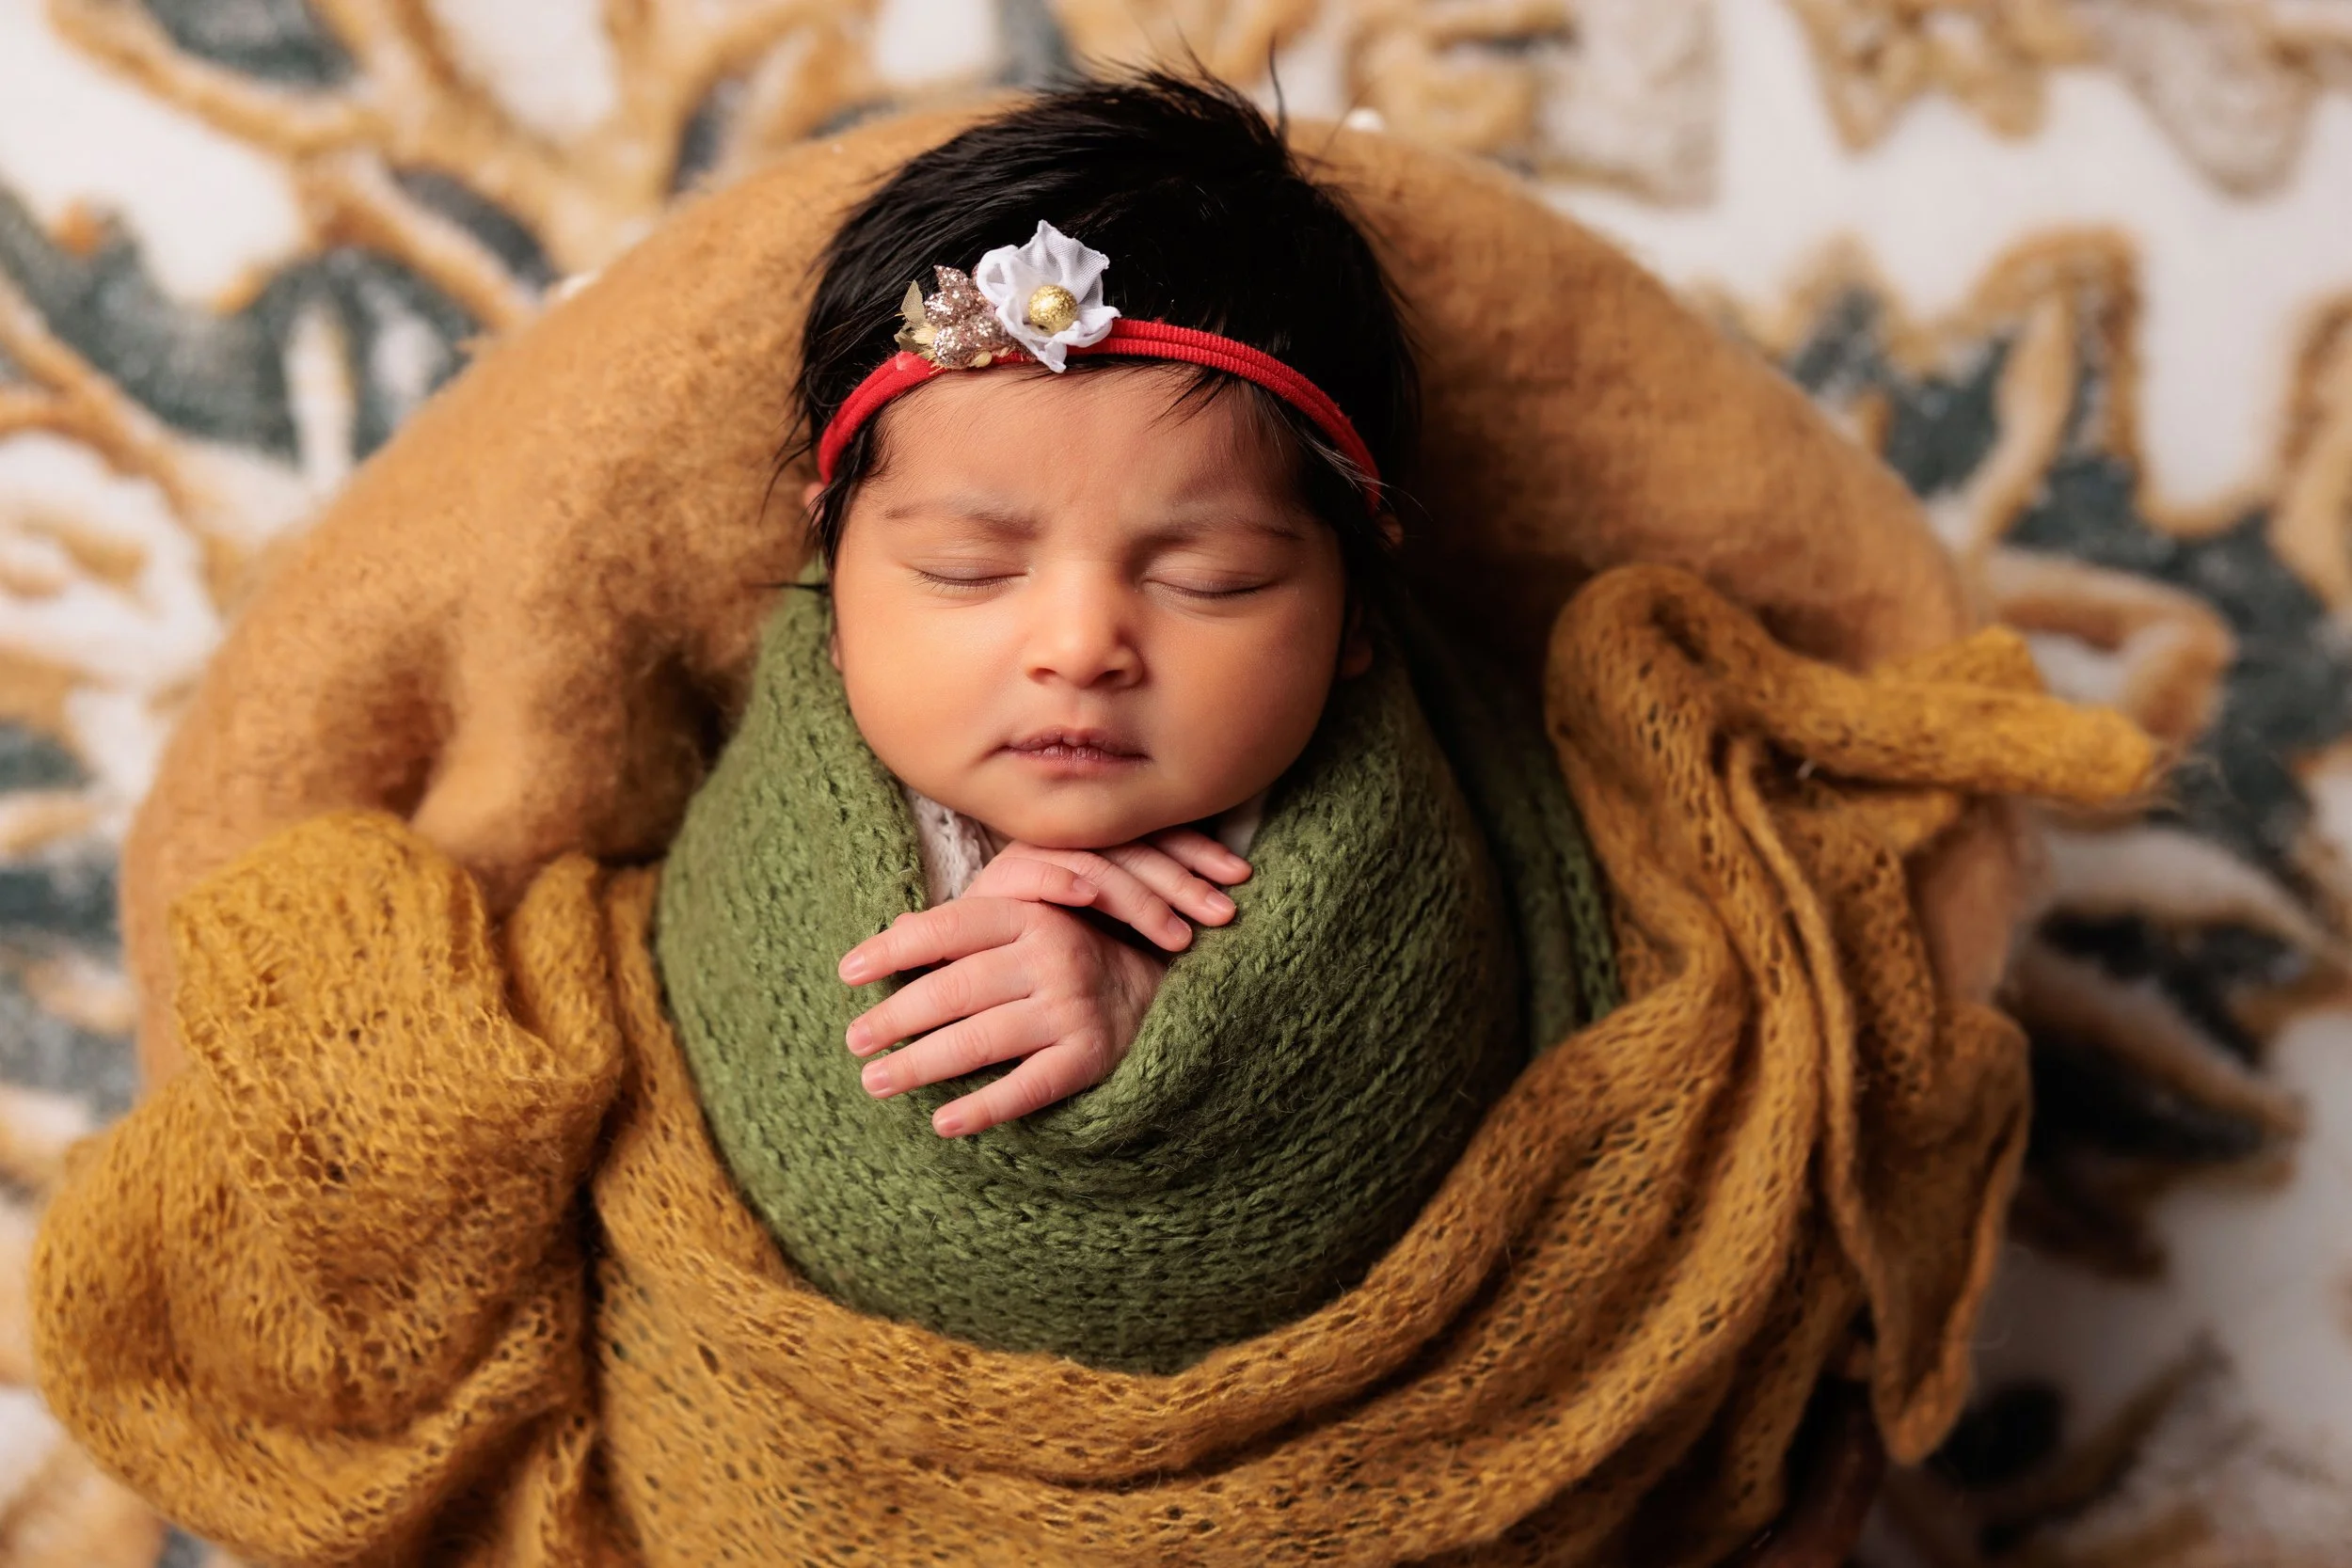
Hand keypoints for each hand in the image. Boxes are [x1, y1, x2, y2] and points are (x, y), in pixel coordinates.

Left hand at [836, 829, 1250, 1136]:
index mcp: (1029, 914)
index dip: (893, 950)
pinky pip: (1029, 1087)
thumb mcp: (1029, 919)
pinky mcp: (1090, 1054)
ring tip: (876, 1082)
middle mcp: (1051, 955)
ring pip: (982, 1039)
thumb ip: (966, 926)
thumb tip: (895, 929)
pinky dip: (985, 1107)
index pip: (947, 928)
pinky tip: (944, 1123)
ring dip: (922, 1063)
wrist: (1168, 983)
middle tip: (854, 1040)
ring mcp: (1072, 1006)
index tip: (847, 973)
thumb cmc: (1078, 948)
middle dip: (897, 1016)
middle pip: (956, 988)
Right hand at [963, 828, 1251, 949]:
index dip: (1200, 850)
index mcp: (1102, 844)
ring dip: (1139, 897)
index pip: (1157, 832)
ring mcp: (1030, 860)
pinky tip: (1090, 899)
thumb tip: (1231, 907)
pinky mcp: (993, 886)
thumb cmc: (1068, 968)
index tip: (1240, 877)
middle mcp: (1068, 843)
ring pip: (1094, 862)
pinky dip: (1060, 881)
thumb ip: (1163, 918)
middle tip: (1223, 912)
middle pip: (1133, 845)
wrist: (985, 985)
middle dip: (1183, 878)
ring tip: (1176, 936)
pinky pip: (1030, 873)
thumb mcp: (1129, 942)